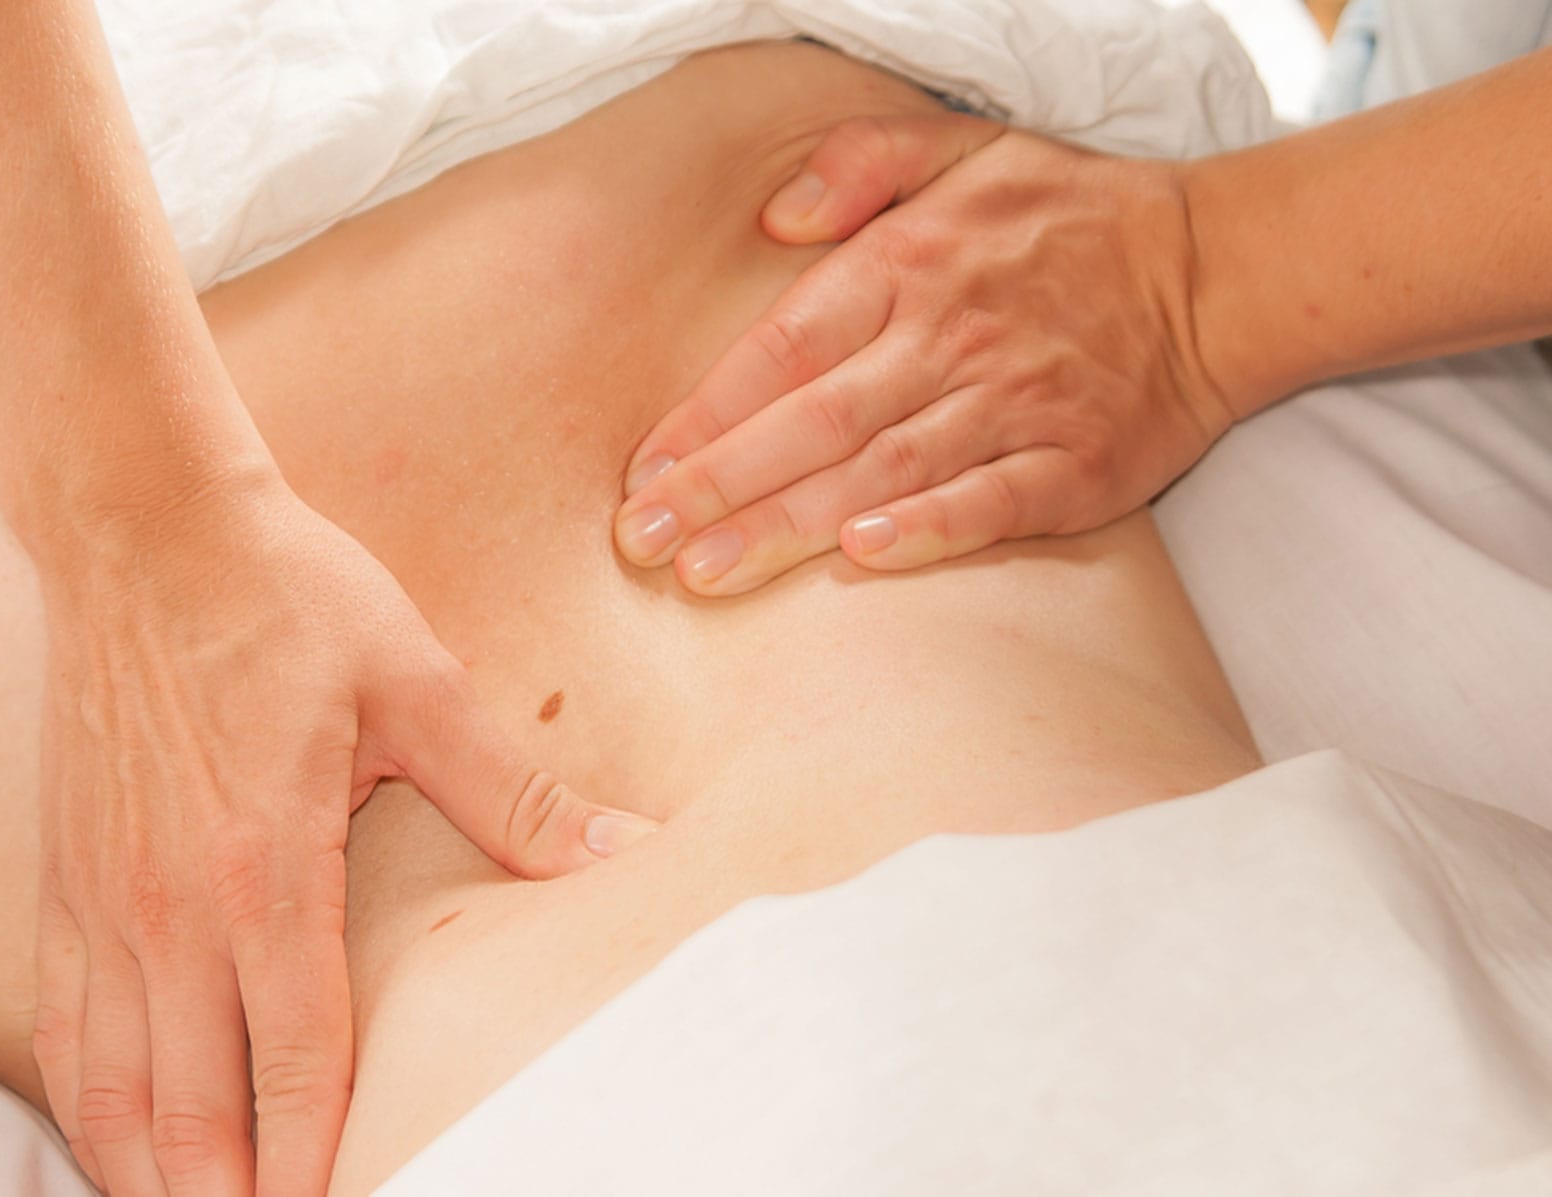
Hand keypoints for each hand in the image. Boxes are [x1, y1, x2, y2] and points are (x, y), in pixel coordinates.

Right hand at [30, 475, 652, 1196]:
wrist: (148, 532)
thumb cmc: (287, 600)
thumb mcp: (418, 684)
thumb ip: (512, 789)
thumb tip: (623, 846)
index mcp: (268, 871)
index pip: (298, 1063)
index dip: (318, 1161)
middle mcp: (172, 909)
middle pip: (194, 1110)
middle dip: (232, 1193)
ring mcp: (106, 901)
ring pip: (112, 1089)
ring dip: (151, 1168)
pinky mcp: (64, 878)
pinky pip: (60, 1026)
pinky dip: (87, 1101)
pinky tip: (116, 1133)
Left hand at [614, 113, 1235, 594]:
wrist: (1215, 271)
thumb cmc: (1066, 216)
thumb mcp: (964, 146)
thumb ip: (860, 161)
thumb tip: (770, 219)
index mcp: (910, 262)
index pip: (784, 347)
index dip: (709, 413)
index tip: (641, 471)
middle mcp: (952, 335)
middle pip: (815, 419)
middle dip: (720, 485)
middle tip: (638, 541)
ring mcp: (1017, 403)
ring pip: (884, 470)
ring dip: (792, 523)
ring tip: (707, 573)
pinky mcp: (1077, 465)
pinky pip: (995, 500)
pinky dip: (933, 529)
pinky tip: (866, 559)